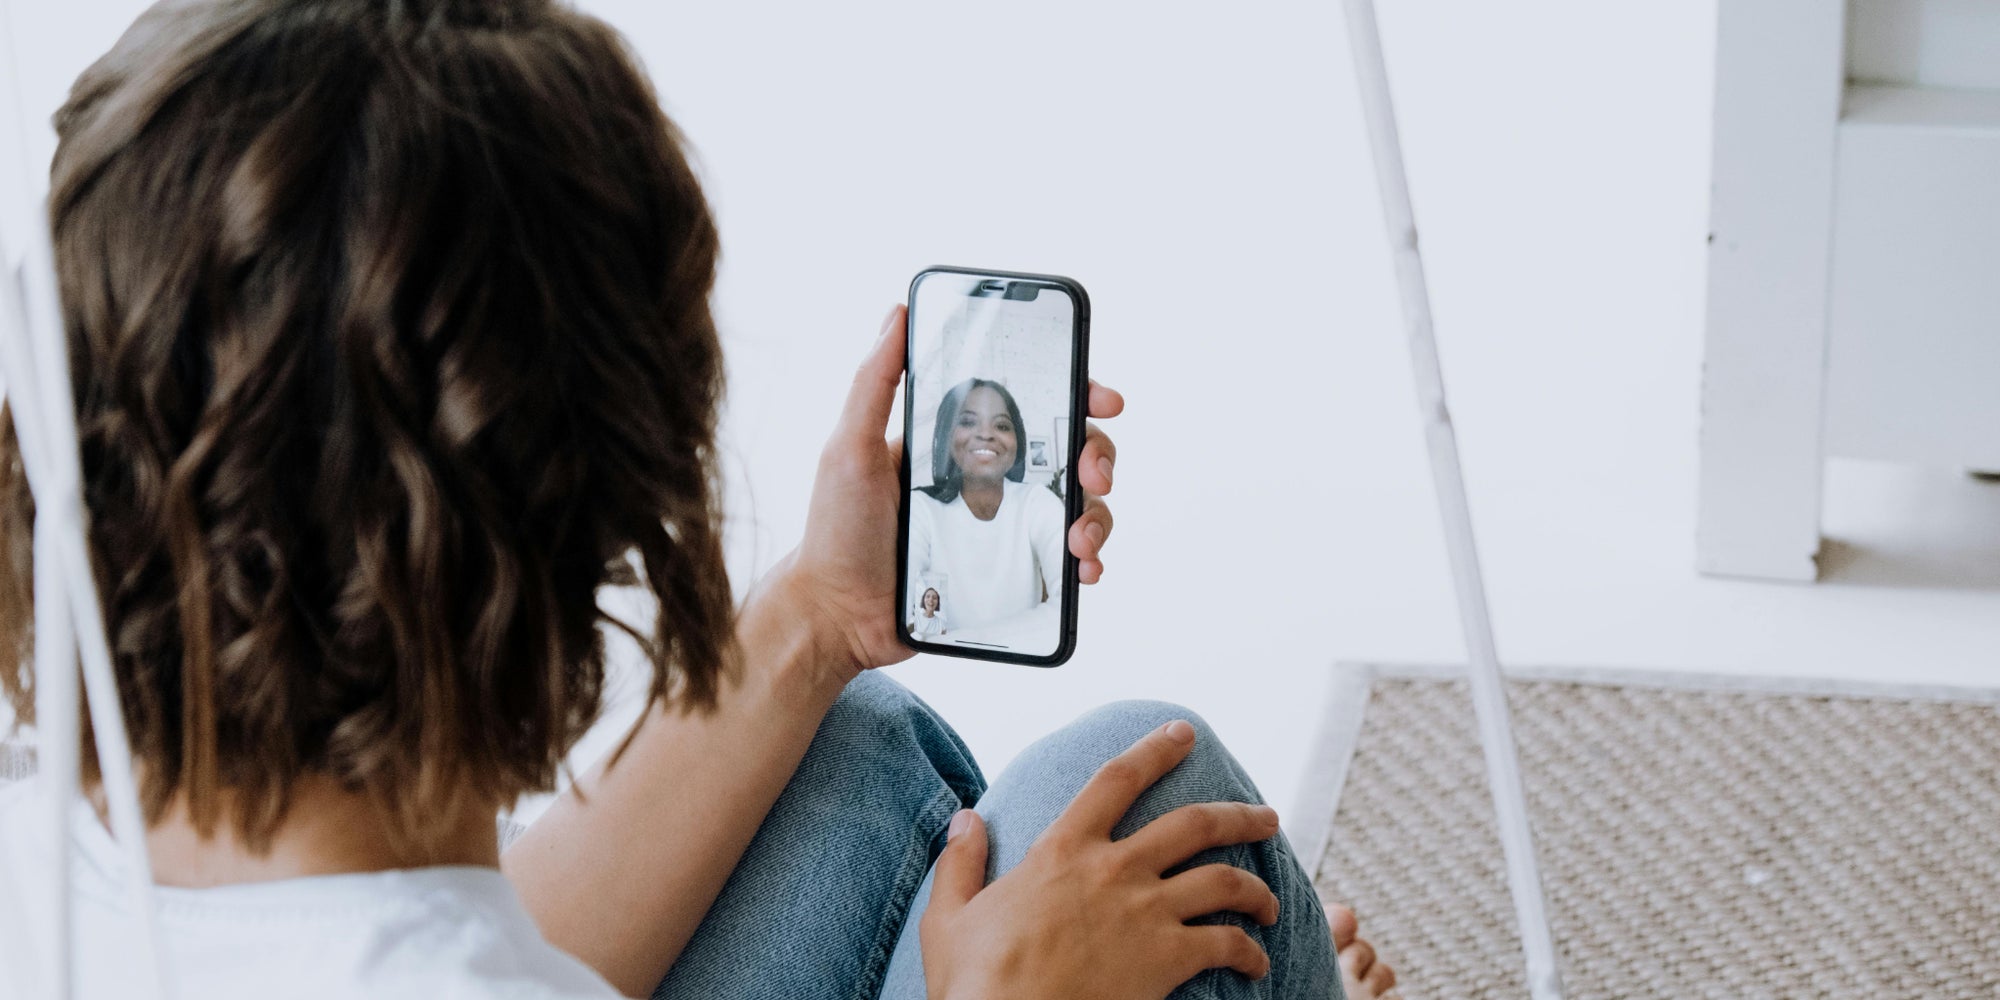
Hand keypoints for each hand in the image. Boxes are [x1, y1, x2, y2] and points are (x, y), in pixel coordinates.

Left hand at [770, 304, 1125, 682]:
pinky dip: (1087, 561)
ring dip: (1097, 514)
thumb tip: (897, 312)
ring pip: (1076, 505)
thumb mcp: (850, 448)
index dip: (1073, 394)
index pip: (1028, 403)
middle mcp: (988, 478)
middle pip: (1067, 451)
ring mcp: (1002, 526)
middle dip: (1097, 455)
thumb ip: (875, 382)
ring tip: (1079, 539)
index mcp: (959, 441)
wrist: (838, 616)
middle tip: (1094, 473)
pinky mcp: (1008, 571)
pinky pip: (1063, 560)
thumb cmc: (836, 531)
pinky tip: (1083, 569)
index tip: (1099, 398)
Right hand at [920, 721, 1282, 999]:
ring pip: (1224, 881)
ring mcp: (1146, 913)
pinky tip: (1257, 960)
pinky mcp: (1168, 959)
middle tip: (1265, 817)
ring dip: (1257, 889)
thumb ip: (962, 864)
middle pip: (1194, 824)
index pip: (1116, 780)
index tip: (1182, 733)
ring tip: (1269, 902)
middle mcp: (1114, 870)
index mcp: (1063, 850)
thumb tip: (964, 819)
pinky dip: (1251, 950)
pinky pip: (1227, 943)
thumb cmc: (976, 982)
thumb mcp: (949, 917)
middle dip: (1239, 816)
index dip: (1154, 750)